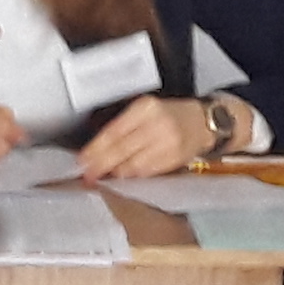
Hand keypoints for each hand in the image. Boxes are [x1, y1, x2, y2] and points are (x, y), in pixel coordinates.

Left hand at [79, 95, 221, 182]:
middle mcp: (158, 124)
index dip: (96, 149)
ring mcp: (168, 143)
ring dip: (115, 172)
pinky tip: (123, 176)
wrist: (202, 122)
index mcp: (146, 108)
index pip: (114, 131)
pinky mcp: (175, 159)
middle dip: (101, 164)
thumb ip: (122, 126)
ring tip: (101, 176)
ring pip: (134, 164)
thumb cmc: (168, 115)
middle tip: (86, 174)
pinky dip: (132, 175)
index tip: (82, 160)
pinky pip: (148, 172)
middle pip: (121, 150)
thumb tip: (95, 150)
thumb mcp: (144, 110)